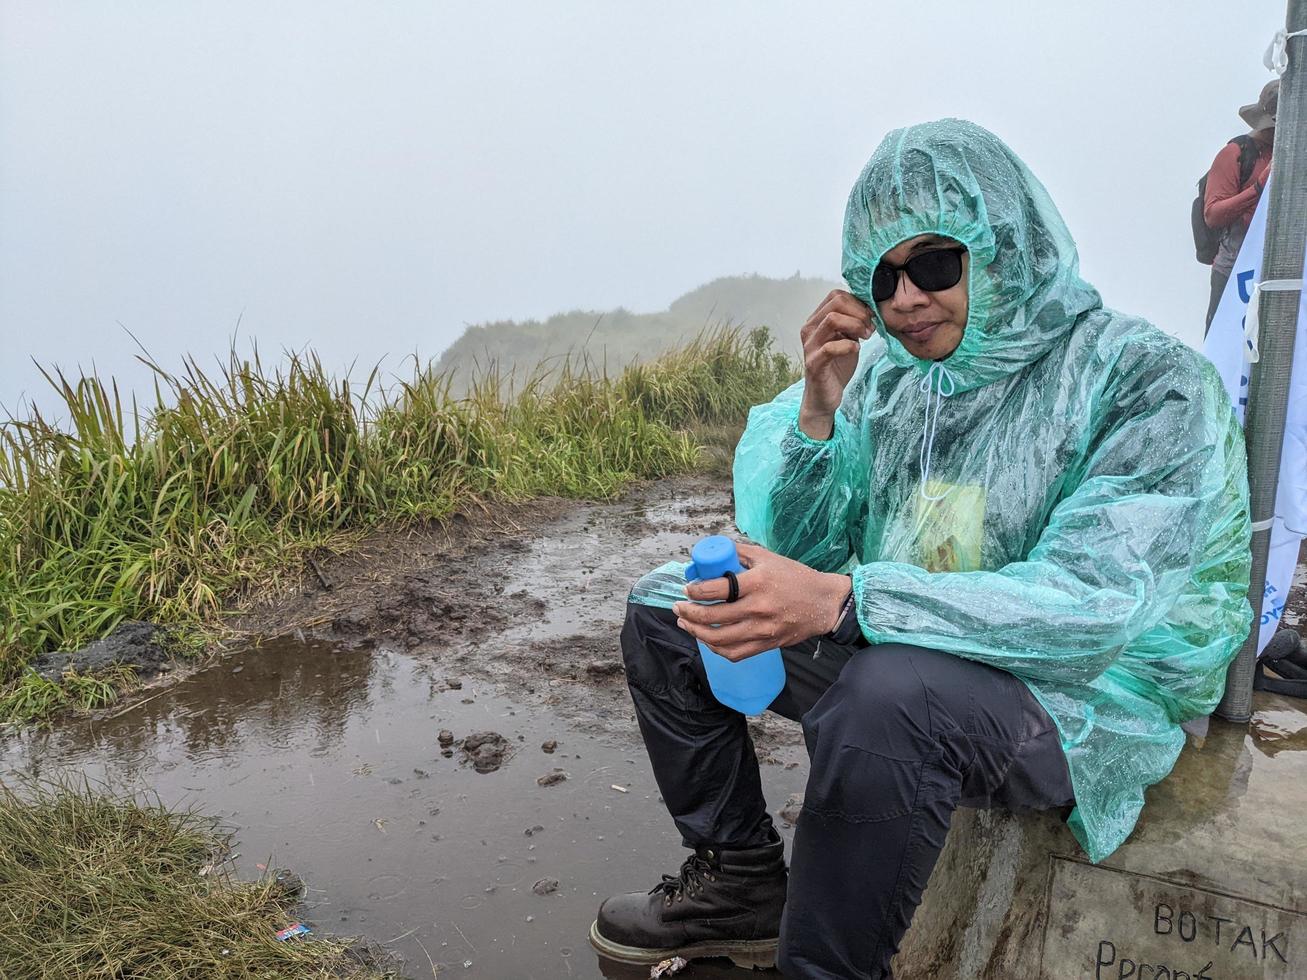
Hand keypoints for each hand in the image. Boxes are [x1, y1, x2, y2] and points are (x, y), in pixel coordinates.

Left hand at [672, 542, 850, 660]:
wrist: (824, 603)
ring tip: (685, 623)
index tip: (688, 588)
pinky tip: (707, 640)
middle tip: (679, 606)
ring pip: (719, 639)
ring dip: (696, 632)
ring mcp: (762, 630)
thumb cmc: (797, 578)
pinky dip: (716, 649)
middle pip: (712, 616)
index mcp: (757, 583)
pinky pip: (734, 653)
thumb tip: (716, 551)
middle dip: (688, 612)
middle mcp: (758, 608)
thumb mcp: (769, 558)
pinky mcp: (766, 644)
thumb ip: (741, 553)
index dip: (695, 590)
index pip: (716, 589)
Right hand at [798, 290, 873, 437]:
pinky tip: (856, 350)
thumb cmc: (836, 367)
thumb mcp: (848, 339)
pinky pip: (830, 347)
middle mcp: (810, 329)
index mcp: (817, 320)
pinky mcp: (813, 363)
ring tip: (866, 337)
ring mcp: (810, 346)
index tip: (870, 317)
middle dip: (859, 312)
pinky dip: (848, 346)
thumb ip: (853, 323)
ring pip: (832, 319)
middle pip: (836, 303)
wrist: (825, 396)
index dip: (858, 302)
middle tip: (870, 328)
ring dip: (855, 326)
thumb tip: (870, 309)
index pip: (837, 295)